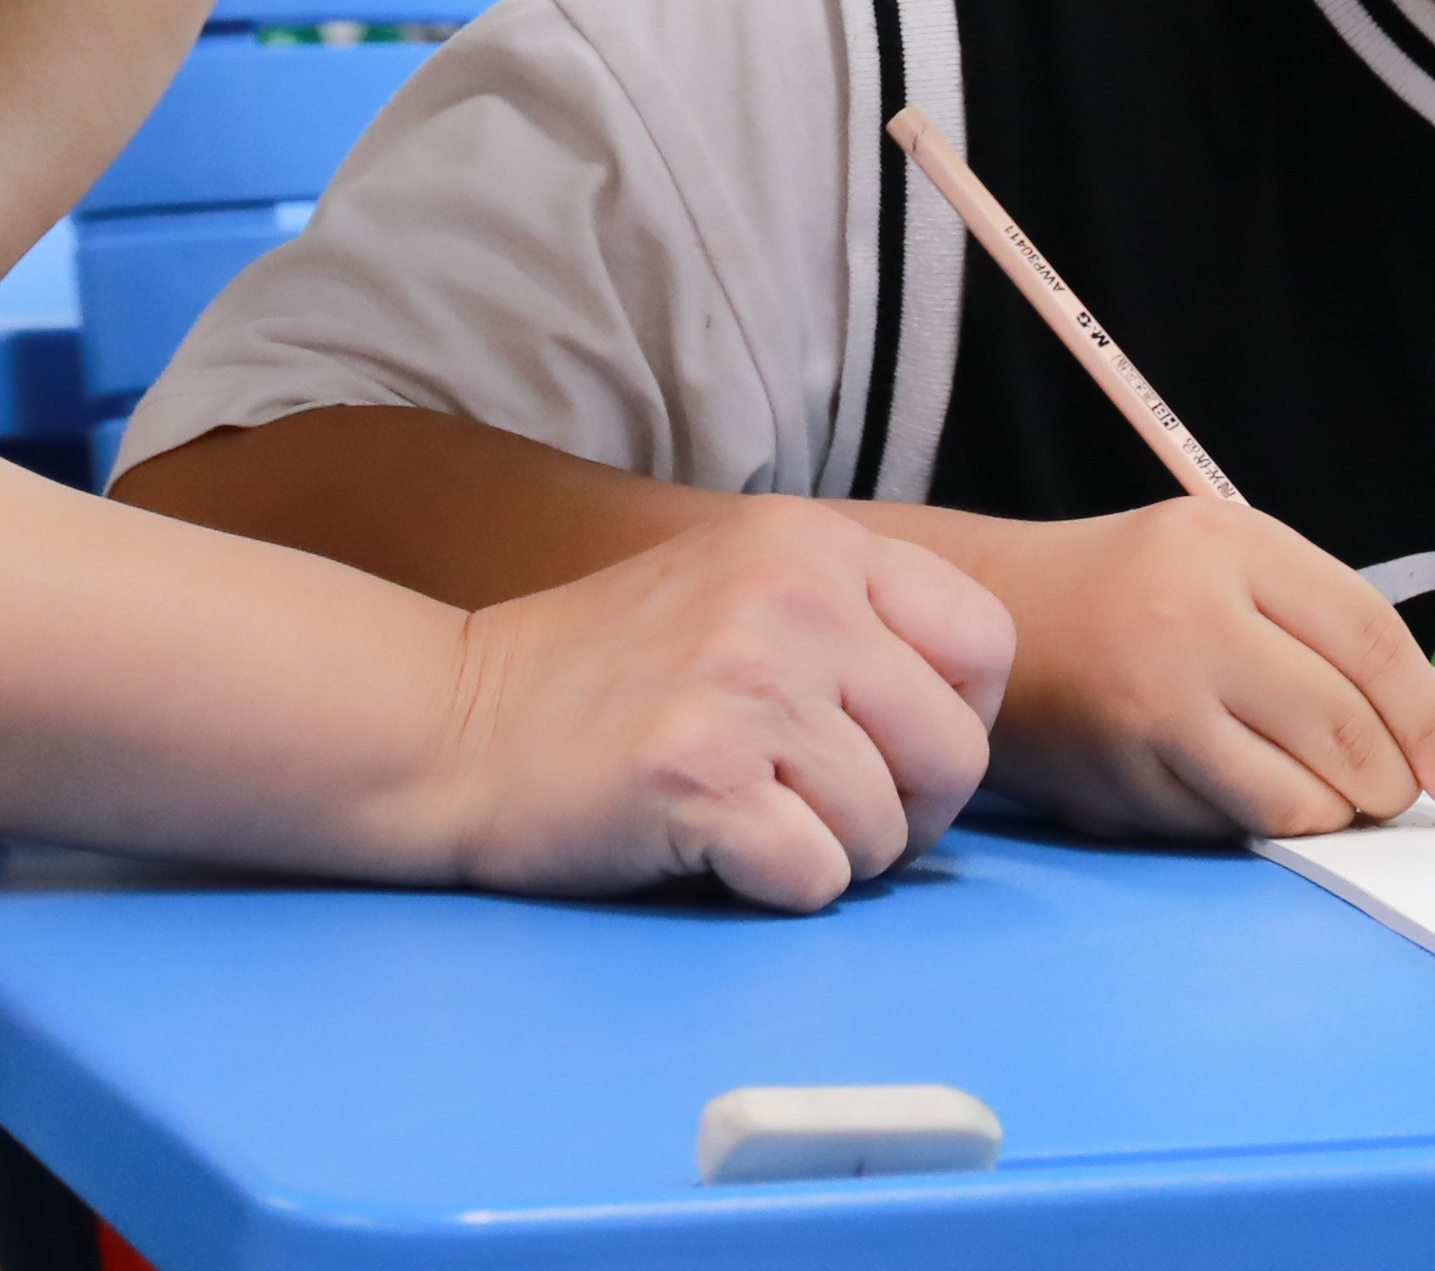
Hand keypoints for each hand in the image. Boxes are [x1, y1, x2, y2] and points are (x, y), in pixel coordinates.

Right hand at [389, 503, 1012, 913]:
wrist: (448, 724)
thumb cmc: (601, 680)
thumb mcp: (739, 592)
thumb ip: (852, 623)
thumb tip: (971, 716)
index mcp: (813, 544)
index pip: (986, 643)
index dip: (954, 720)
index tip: (884, 748)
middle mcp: (792, 598)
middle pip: (956, 753)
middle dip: (904, 813)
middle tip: (817, 812)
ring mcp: (746, 683)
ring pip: (888, 830)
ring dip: (829, 855)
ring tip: (742, 818)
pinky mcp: (701, 775)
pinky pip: (816, 878)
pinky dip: (771, 889)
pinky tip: (705, 847)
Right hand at [959, 498, 1434, 839]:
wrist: (993, 615)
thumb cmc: (1138, 590)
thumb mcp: (1242, 573)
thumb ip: (1351, 640)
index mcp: (1229, 548)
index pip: (1369, 637)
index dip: (1432, 715)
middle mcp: (1188, 622)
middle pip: (1343, 728)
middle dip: (1392, 780)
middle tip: (1394, 791)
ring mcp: (1148, 708)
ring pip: (1295, 799)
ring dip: (1334, 813)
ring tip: (1327, 793)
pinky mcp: (1120, 782)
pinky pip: (1231, 829)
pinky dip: (1263, 825)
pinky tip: (1248, 790)